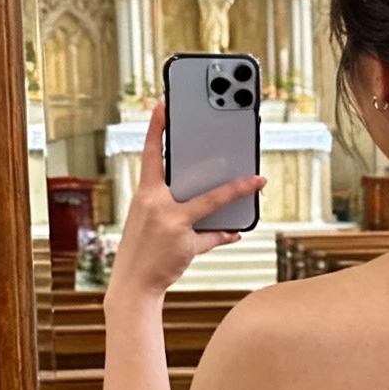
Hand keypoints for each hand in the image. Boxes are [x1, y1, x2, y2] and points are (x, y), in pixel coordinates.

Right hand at [106, 103, 263, 305]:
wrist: (133, 284)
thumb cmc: (142, 250)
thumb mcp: (150, 221)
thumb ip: (174, 207)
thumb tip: (204, 197)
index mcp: (144, 194)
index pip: (150, 155)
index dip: (156, 128)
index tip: (164, 105)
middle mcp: (156, 204)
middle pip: (188, 174)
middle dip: (207, 157)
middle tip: (227, 134)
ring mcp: (171, 223)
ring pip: (211, 201)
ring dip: (236, 191)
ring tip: (256, 182)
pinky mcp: (184, 242)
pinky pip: (212, 235)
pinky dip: (225, 234)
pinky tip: (237, 231)